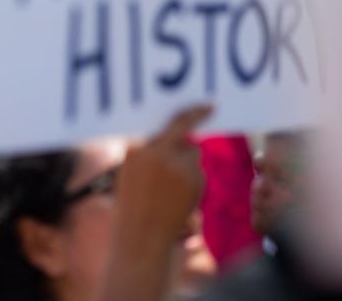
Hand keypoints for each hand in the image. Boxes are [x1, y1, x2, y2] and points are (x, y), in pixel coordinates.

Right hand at [114, 105, 211, 246]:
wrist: (142, 237)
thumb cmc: (132, 205)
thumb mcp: (130, 173)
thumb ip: (148, 152)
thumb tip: (174, 135)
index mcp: (137, 149)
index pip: (163, 121)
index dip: (184, 112)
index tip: (201, 105)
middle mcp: (157, 152)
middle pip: (183, 125)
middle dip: (197, 114)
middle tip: (211, 106)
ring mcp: (176, 165)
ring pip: (192, 151)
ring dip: (188, 161)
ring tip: (172, 186)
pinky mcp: (192, 180)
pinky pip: (198, 171)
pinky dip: (193, 180)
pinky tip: (180, 197)